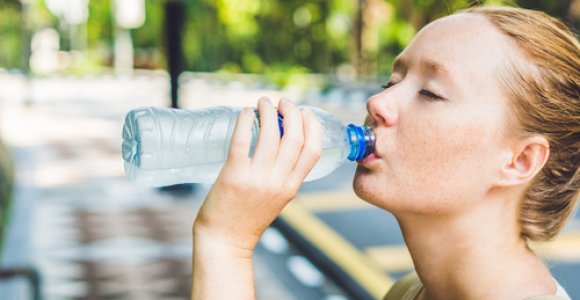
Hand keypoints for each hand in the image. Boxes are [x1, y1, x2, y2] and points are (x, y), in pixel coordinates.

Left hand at [193, 97, 321, 252]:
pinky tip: (245, 112)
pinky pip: (242, 141)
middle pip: (294, 137)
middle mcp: (278, 181)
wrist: (225, 241)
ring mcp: (256, 179)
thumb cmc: (248, 219)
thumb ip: (284, 175)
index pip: (313, 150)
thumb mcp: (277, 198)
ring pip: (270, 134)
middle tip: (282, 102)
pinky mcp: (234, 176)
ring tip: (263, 102)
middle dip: (291, 112)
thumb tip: (282, 144)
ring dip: (268, 111)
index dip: (312, 126)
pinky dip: (245, 121)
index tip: (304, 112)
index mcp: (292, 186)